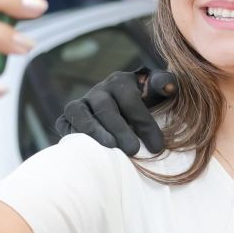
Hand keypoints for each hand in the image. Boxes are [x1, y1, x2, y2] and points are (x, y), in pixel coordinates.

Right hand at [54, 67, 174, 154]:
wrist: (123, 108)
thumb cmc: (144, 102)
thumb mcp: (156, 91)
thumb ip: (164, 84)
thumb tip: (169, 86)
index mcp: (121, 82)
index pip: (131, 100)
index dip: (144, 123)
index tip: (157, 146)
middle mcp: (98, 91)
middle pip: (105, 107)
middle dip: (120, 129)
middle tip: (133, 150)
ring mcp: (81, 103)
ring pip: (79, 112)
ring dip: (93, 130)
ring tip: (109, 147)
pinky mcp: (67, 118)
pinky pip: (64, 123)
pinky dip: (72, 134)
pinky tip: (87, 149)